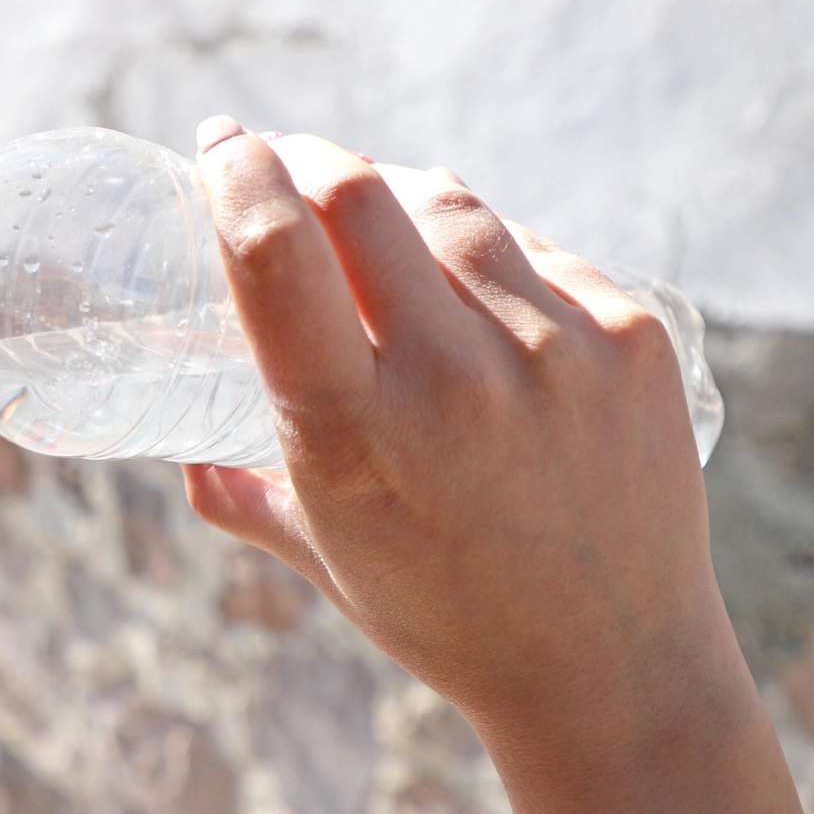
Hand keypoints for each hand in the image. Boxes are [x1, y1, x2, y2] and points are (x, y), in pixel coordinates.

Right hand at [183, 117, 810, 813]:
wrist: (614, 670)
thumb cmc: (444, 613)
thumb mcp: (323, 556)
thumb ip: (240, 492)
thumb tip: (182, 447)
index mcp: (355, 436)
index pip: (276, 253)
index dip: (235, 174)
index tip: (219, 144)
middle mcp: (456, 380)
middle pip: (358, 192)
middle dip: (306, 158)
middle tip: (289, 164)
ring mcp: (557, 350)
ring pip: (448, 204)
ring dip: (393, 196)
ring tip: (382, 227)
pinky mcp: (631, 337)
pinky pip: (531, 248)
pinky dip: (483, 253)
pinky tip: (479, 296)